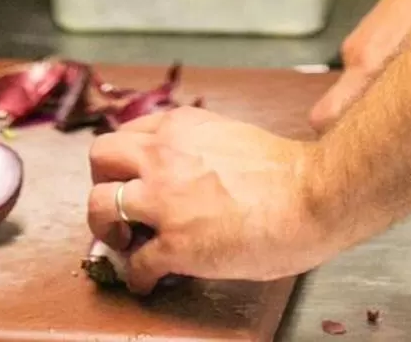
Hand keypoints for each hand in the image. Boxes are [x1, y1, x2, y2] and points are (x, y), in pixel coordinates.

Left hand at [86, 106, 336, 293]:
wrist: (311, 195)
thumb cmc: (285, 172)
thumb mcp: (229, 137)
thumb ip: (197, 147)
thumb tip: (187, 172)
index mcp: (180, 128)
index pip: (126, 134)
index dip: (125, 162)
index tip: (132, 180)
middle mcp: (163, 156)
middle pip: (100, 157)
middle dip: (103, 184)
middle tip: (120, 208)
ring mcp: (164, 200)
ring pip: (98, 205)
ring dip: (107, 230)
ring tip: (126, 245)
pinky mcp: (174, 244)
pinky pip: (134, 264)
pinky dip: (138, 277)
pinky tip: (151, 282)